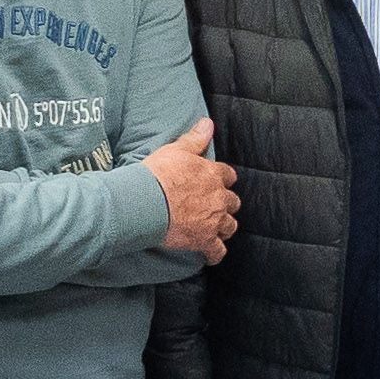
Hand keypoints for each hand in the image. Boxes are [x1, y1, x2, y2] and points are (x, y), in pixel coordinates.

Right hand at [144, 120, 240, 260]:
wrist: (147, 202)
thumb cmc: (158, 174)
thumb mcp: (177, 150)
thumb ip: (195, 138)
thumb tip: (208, 123)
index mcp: (213, 175)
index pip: (228, 175)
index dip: (223, 179)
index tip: (219, 182)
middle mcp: (218, 198)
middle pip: (232, 202)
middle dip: (225, 204)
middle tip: (214, 206)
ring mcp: (213, 220)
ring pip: (229, 226)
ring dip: (224, 226)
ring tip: (215, 228)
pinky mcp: (204, 240)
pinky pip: (217, 252)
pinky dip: (215, 254)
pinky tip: (210, 255)